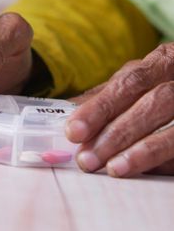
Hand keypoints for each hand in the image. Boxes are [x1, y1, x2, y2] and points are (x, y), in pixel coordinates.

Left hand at [67, 43, 173, 176]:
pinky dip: (165, 157)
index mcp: (164, 61)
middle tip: (87, 159)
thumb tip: (66, 114)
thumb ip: (106, 97)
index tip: (73, 131)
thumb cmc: (165, 88)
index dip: (100, 107)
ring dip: (143, 149)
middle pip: (153, 101)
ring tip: (114, 168)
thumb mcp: (139, 85)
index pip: (129, 81)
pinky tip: (146, 169)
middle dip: (117, 132)